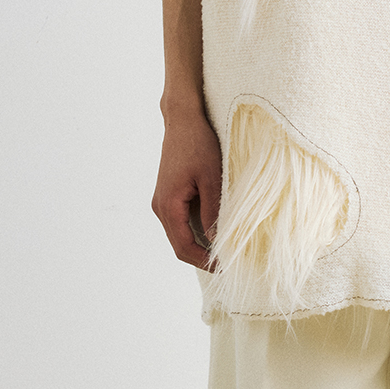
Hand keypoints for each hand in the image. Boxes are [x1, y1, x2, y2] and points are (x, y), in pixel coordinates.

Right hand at [152, 107, 222, 266]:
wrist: (183, 120)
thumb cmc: (198, 144)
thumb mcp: (212, 178)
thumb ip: (213, 211)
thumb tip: (218, 241)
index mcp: (168, 205)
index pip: (183, 247)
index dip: (204, 262)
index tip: (225, 268)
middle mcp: (160, 207)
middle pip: (180, 245)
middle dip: (202, 258)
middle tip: (229, 264)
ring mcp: (163, 201)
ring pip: (180, 235)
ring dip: (200, 245)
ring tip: (226, 249)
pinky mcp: (169, 195)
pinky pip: (181, 222)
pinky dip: (197, 231)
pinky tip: (218, 230)